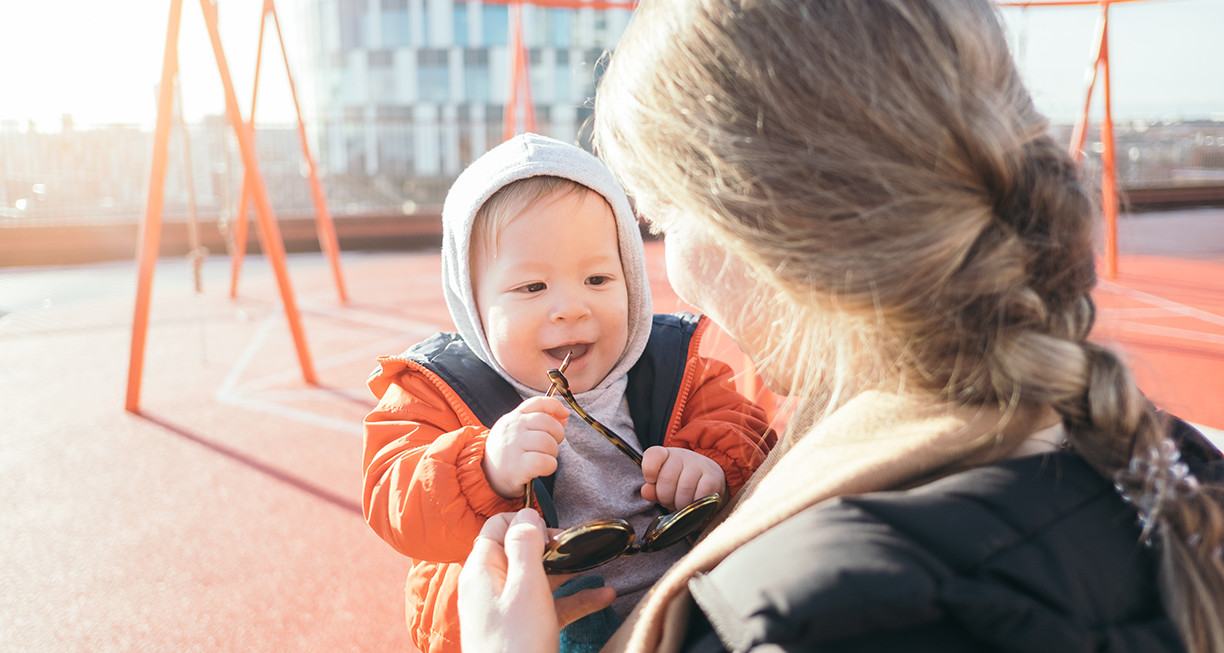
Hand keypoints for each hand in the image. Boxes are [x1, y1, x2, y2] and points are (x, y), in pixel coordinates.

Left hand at [459, 510, 616, 652]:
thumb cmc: (515, 644)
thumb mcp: (525, 586)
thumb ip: (526, 545)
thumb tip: (527, 514)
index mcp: (483, 568)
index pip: (498, 525)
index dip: (528, 522)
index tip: (556, 532)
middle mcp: (490, 585)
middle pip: (521, 551)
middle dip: (555, 547)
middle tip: (583, 548)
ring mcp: (506, 609)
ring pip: (539, 579)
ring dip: (570, 573)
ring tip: (601, 567)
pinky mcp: (521, 629)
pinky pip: (548, 605)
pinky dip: (574, 600)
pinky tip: (604, 597)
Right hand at [483, 397, 568, 498]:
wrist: (485, 476)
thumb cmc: (506, 453)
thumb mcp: (516, 432)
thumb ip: (538, 421)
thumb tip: (564, 415)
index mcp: (513, 418)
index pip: (538, 402)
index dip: (556, 405)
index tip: (565, 414)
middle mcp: (513, 428)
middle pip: (548, 423)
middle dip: (557, 436)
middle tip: (550, 447)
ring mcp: (513, 446)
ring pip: (548, 442)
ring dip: (553, 453)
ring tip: (544, 459)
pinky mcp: (517, 466)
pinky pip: (546, 461)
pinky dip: (549, 466)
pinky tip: (542, 469)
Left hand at [641, 447, 726, 509]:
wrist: (711, 484)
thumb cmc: (682, 484)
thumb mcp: (663, 485)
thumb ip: (652, 489)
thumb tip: (646, 492)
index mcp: (667, 454)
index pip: (653, 455)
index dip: (649, 472)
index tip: (652, 481)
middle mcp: (683, 455)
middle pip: (666, 479)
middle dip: (666, 497)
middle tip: (671, 500)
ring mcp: (700, 465)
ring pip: (684, 488)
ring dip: (681, 504)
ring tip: (683, 504)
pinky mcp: (714, 478)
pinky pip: (700, 494)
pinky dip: (695, 504)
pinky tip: (695, 503)